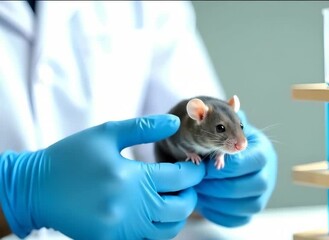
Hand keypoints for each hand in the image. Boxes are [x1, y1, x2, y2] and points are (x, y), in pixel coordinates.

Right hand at [0, 115, 204, 238]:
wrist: (35, 189)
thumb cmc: (71, 156)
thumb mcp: (106, 134)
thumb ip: (144, 128)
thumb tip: (174, 123)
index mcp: (131, 177)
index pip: (181, 178)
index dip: (195, 171)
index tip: (197, 167)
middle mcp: (130, 207)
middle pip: (181, 207)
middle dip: (191, 194)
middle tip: (186, 184)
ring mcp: (121, 228)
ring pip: (168, 230)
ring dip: (177, 214)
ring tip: (171, 199)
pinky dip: (157, 229)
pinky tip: (151, 214)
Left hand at [195, 111, 277, 226]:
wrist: (227, 158)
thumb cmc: (221, 138)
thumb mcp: (223, 124)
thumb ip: (224, 116)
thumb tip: (234, 99)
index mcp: (262, 151)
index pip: (248, 160)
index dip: (224, 164)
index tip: (203, 163)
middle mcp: (267, 174)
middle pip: (251, 186)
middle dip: (220, 184)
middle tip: (197, 180)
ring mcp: (261, 195)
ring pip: (245, 206)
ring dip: (218, 200)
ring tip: (198, 190)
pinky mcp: (249, 211)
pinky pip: (238, 219)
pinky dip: (219, 214)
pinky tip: (205, 203)